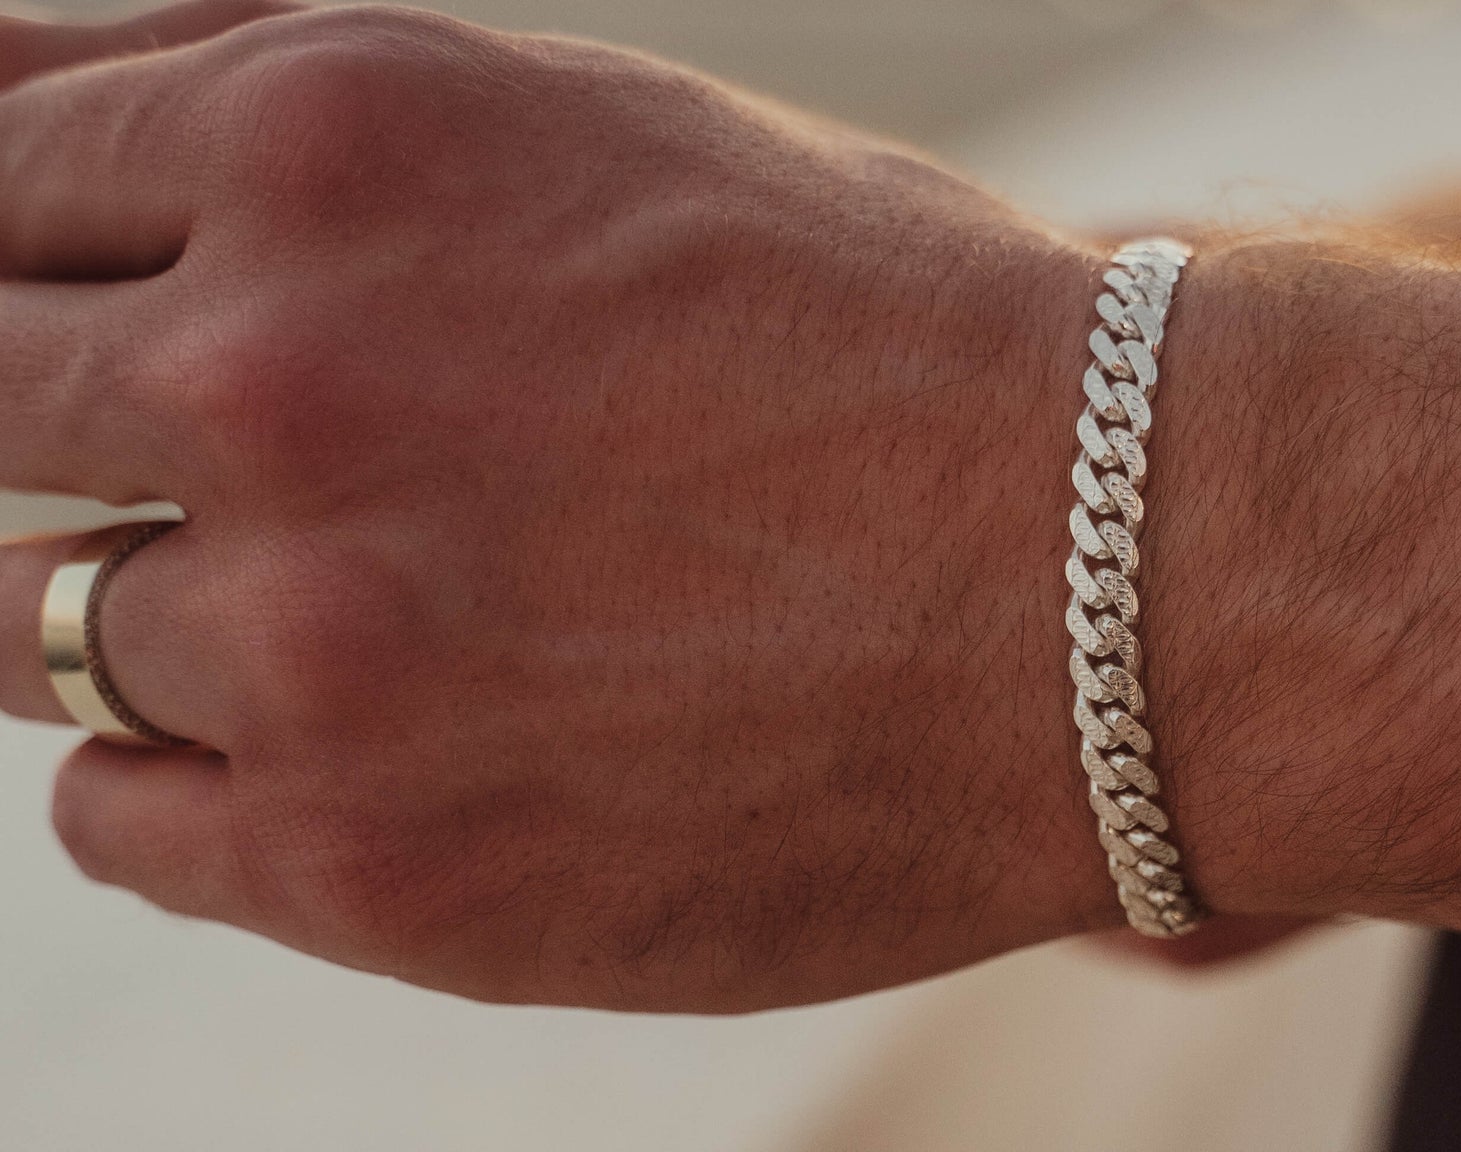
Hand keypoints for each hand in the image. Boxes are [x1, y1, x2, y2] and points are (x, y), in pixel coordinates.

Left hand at [0, 1, 1140, 1009]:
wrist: (1107, 585)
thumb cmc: (875, 338)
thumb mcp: (591, 128)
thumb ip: (280, 106)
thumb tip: (15, 110)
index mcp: (331, 147)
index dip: (18, 248)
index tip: (61, 309)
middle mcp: (279, 380)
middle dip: (53, 413)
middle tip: (242, 464)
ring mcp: (313, 640)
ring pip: (33, 624)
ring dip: (147, 604)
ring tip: (360, 603)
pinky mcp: (370, 862)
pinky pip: (116, 815)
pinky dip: (193, 772)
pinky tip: (357, 733)